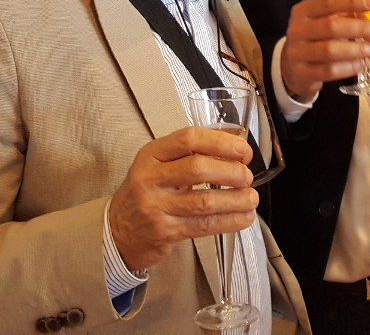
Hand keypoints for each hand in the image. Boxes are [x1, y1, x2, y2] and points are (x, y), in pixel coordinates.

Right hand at [106, 126, 258, 270]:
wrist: (117, 231)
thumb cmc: (145, 192)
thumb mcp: (159, 164)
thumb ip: (193, 150)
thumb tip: (235, 137)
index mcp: (151, 155)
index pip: (189, 139)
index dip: (221, 142)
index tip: (242, 149)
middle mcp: (151, 179)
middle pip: (198, 169)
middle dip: (231, 172)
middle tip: (247, 175)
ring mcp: (156, 207)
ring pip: (204, 201)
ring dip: (236, 199)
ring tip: (252, 197)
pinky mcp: (165, 232)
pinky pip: (204, 225)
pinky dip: (230, 221)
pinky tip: (243, 217)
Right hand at [280, 0, 369, 98]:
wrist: (292, 67)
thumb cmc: (316, 40)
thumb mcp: (327, 22)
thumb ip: (352, 16)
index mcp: (303, 11)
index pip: (329, 2)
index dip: (353, 1)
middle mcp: (297, 30)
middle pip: (331, 26)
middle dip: (360, 28)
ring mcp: (297, 52)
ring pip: (330, 50)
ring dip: (357, 49)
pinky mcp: (302, 73)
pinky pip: (330, 70)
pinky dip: (350, 67)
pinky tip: (362, 63)